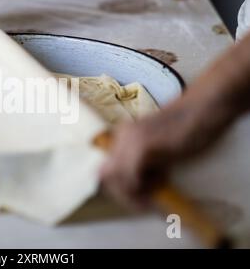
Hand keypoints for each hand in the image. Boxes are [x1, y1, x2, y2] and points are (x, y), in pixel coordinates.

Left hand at [100, 93, 234, 208]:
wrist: (203, 107)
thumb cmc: (189, 128)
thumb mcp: (160, 150)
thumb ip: (145, 165)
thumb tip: (137, 190)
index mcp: (123, 136)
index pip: (105, 169)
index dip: (118, 187)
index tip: (138, 196)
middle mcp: (121, 136)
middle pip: (104, 174)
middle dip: (122, 193)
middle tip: (145, 199)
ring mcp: (130, 139)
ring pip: (113, 177)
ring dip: (131, 193)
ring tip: (153, 194)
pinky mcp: (143, 145)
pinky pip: (130, 176)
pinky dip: (141, 188)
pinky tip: (158, 187)